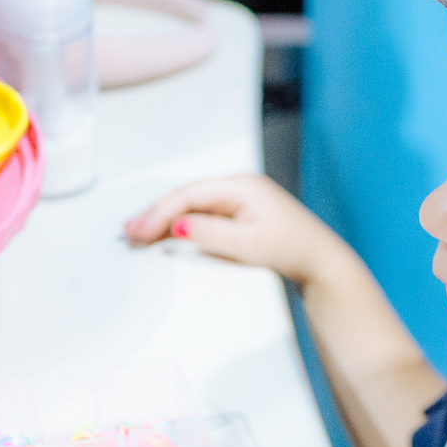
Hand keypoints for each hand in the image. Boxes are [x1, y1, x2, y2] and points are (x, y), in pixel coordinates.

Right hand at [123, 174, 349, 284]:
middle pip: (187, 196)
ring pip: (193, 205)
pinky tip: (165, 236)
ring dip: (166, 220)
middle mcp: (240, 186)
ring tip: (137, 236)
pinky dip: (183, 225)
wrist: (320, 260)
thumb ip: (209, 234)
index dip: (159, 212)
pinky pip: (204, 214)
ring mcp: (241, 198)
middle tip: (127, 233)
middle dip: (156, 214)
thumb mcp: (247, 245)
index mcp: (242, 186)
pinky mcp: (241, 212)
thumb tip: (177, 226)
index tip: (137, 231)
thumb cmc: (293, 249)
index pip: (189, 194)